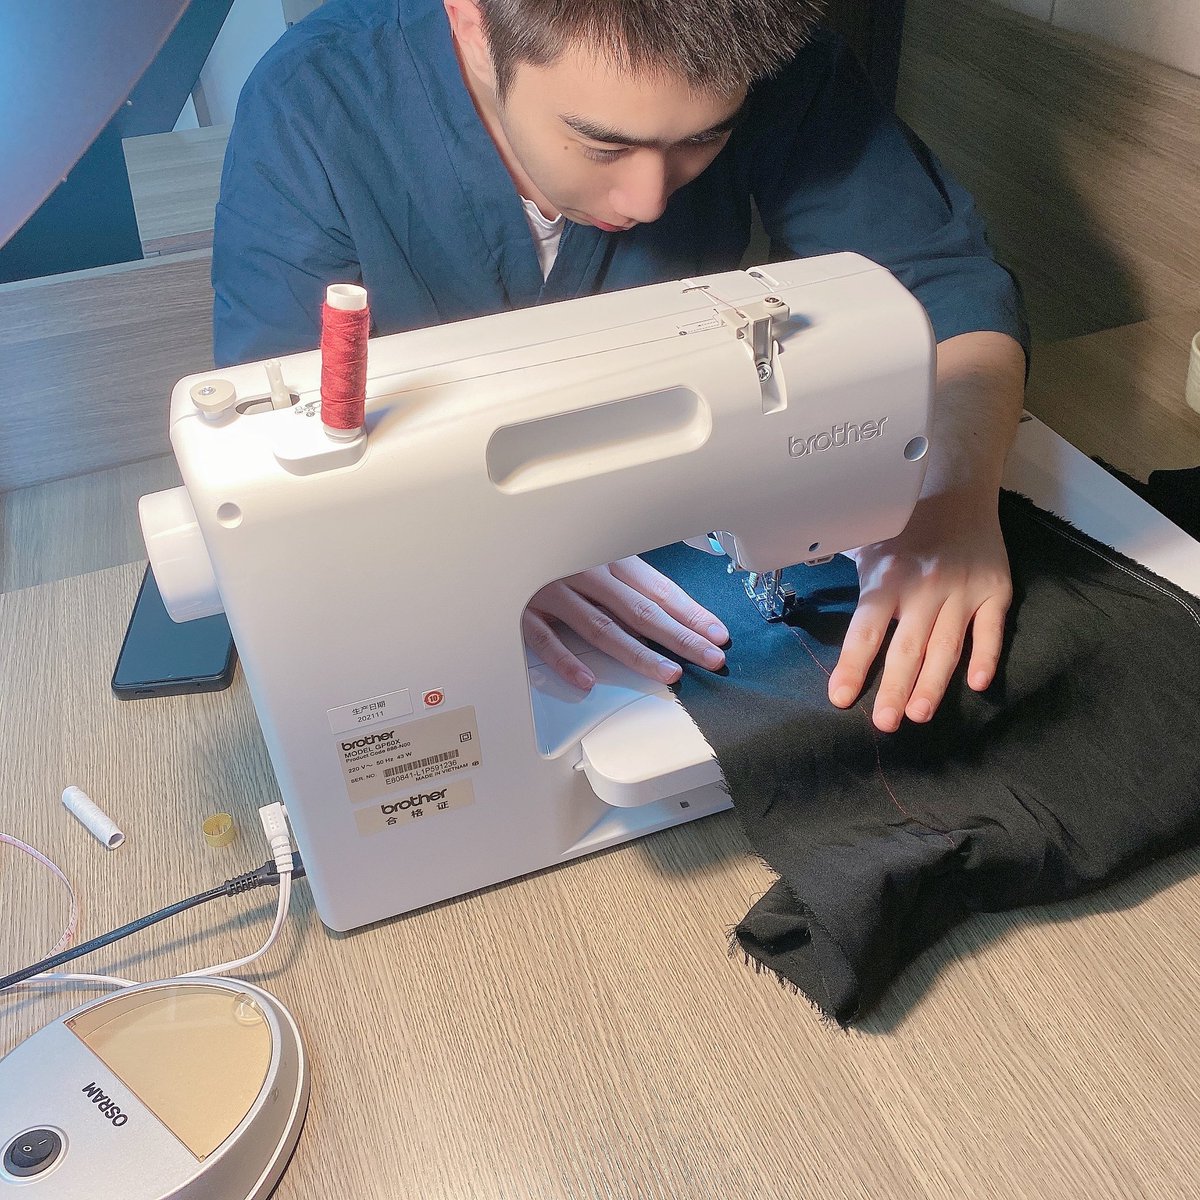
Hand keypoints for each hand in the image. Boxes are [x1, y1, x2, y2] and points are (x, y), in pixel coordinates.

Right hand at [523, 557, 729, 690]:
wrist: (494, 537)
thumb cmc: (547, 543)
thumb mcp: (589, 547)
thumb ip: (621, 574)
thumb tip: (663, 604)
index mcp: (605, 555)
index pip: (657, 589)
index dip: (690, 612)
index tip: (716, 633)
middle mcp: (584, 572)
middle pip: (640, 610)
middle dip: (680, 636)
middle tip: (711, 657)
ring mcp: (553, 592)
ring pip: (601, 626)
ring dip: (637, 652)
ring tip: (668, 672)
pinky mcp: (524, 611)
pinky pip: (546, 638)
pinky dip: (566, 660)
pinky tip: (587, 679)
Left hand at [827, 491, 1011, 731]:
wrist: (959, 490)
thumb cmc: (905, 523)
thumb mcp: (867, 539)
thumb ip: (843, 566)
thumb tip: (794, 562)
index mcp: (887, 578)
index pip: (866, 630)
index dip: (853, 666)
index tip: (841, 698)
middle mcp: (924, 588)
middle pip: (907, 647)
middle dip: (895, 688)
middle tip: (885, 723)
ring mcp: (962, 591)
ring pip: (947, 646)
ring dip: (934, 684)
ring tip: (919, 714)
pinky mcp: (995, 590)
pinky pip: (991, 630)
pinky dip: (986, 657)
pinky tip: (977, 685)